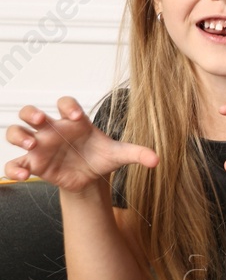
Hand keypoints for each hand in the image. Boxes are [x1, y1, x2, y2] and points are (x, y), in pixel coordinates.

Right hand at [4, 97, 157, 192]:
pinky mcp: (34, 164)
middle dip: (31, 113)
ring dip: (18, 135)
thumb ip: (137, 153)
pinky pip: (15, 163)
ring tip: (30, 145)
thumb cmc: (100, 157)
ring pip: (16, 132)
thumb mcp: (118, 154)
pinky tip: (24, 176)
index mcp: (74, 122)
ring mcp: (40, 146)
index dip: (69, 105)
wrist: (90, 176)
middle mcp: (53, 130)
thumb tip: (157, 159)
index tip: (77, 115)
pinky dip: (15, 169)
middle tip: (40, 120)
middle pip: (31, 112)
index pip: (66, 103)